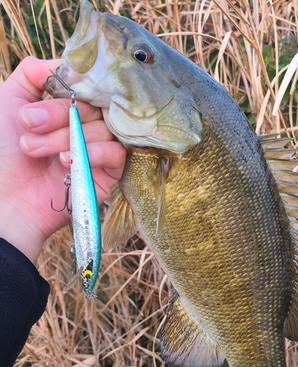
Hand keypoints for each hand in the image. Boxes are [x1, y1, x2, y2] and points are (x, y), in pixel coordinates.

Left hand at [0, 56, 125, 262]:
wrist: (5, 199)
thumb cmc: (1, 152)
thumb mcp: (8, 100)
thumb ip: (33, 72)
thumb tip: (65, 63)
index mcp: (67, 107)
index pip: (85, 85)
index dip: (70, 86)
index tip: (46, 94)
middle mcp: (85, 125)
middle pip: (93, 104)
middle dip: (57, 114)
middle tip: (28, 126)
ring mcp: (98, 149)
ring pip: (102, 127)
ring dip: (65, 138)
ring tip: (35, 152)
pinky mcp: (109, 173)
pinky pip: (115, 152)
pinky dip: (91, 153)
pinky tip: (66, 163)